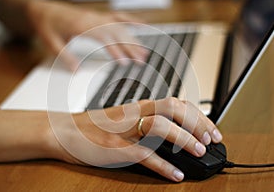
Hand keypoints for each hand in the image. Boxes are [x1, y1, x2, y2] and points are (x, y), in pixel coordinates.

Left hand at [26, 0, 147, 69]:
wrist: (43, 8)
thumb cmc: (47, 24)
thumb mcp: (51, 42)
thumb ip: (65, 56)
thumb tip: (76, 70)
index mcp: (81, 25)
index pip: (104, 38)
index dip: (116, 51)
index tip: (125, 63)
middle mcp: (93, 19)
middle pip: (116, 33)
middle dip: (131, 47)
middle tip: (141, 61)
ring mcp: (98, 15)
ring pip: (120, 26)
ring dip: (133, 38)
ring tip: (144, 52)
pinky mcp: (99, 15)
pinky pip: (119, 16)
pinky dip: (132, 20)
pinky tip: (142, 25)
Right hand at [47, 97, 222, 181]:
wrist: (65, 130)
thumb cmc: (96, 125)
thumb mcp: (125, 118)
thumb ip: (147, 120)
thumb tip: (175, 131)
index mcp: (139, 107)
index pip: (175, 103)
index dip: (198, 115)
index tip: (211, 129)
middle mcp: (134, 114)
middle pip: (172, 108)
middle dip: (197, 123)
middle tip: (211, 140)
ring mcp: (124, 131)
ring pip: (159, 126)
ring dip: (183, 139)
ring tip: (198, 152)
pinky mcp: (114, 148)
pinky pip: (143, 154)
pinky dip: (163, 165)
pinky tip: (175, 174)